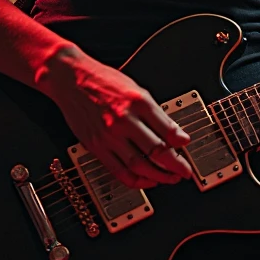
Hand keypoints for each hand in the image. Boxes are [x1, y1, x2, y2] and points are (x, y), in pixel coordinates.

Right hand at [42, 48, 193, 189]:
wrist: (71, 79)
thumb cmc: (103, 80)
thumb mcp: (136, 89)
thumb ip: (157, 113)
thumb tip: (176, 133)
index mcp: (137, 102)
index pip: (166, 130)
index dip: (180, 144)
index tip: (187, 149)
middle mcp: (124, 120)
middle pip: (155, 150)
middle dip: (174, 165)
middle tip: (184, 171)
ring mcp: (108, 135)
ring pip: (138, 165)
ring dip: (157, 176)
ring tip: (169, 178)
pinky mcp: (95, 146)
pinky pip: (118, 171)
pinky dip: (134, 181)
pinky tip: (146, 181)